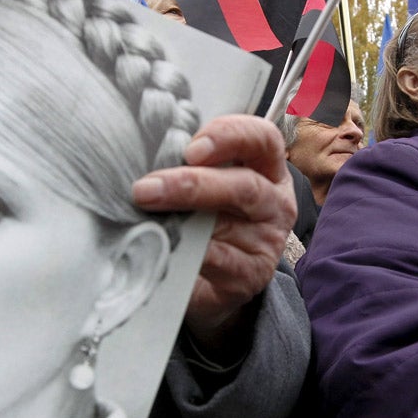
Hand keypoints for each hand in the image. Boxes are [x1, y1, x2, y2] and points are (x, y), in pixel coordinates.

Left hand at [132, 114, 296, 359]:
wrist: (221, 280)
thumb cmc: (209, 217)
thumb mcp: (208, 184)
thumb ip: (189, 165)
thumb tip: (143, 154)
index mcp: (267, 168)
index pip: (262, 138)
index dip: (229, 137)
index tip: (191, 150)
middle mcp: (274, 202)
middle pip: (244, 186)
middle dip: (191, 185)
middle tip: (146, 190)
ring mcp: (266, 241)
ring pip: (225, 226)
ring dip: (179, 222)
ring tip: (143, 220)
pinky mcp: (251, 275)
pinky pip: (217, 261)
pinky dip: (185, 253)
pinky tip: (160, 247)